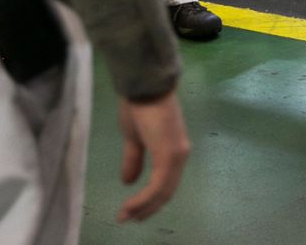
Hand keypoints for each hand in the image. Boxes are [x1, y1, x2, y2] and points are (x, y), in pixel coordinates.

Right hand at [115, 90, 189, 222]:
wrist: (143, 86)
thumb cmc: (139, 106)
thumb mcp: (133, 138)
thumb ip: (133, 159)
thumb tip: (128, 181)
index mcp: (173, 151)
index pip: (166, 183)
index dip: (150, 200)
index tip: (131, 211)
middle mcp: (180, 155)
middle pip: (166, 192)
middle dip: (147, 208)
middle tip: (128, 219)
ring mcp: (177, 155)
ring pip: (163, 192)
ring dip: (143, 207)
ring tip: (125, 216)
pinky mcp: (169, 155)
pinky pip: (158, 186)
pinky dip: (143, 199)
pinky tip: (129, 206)